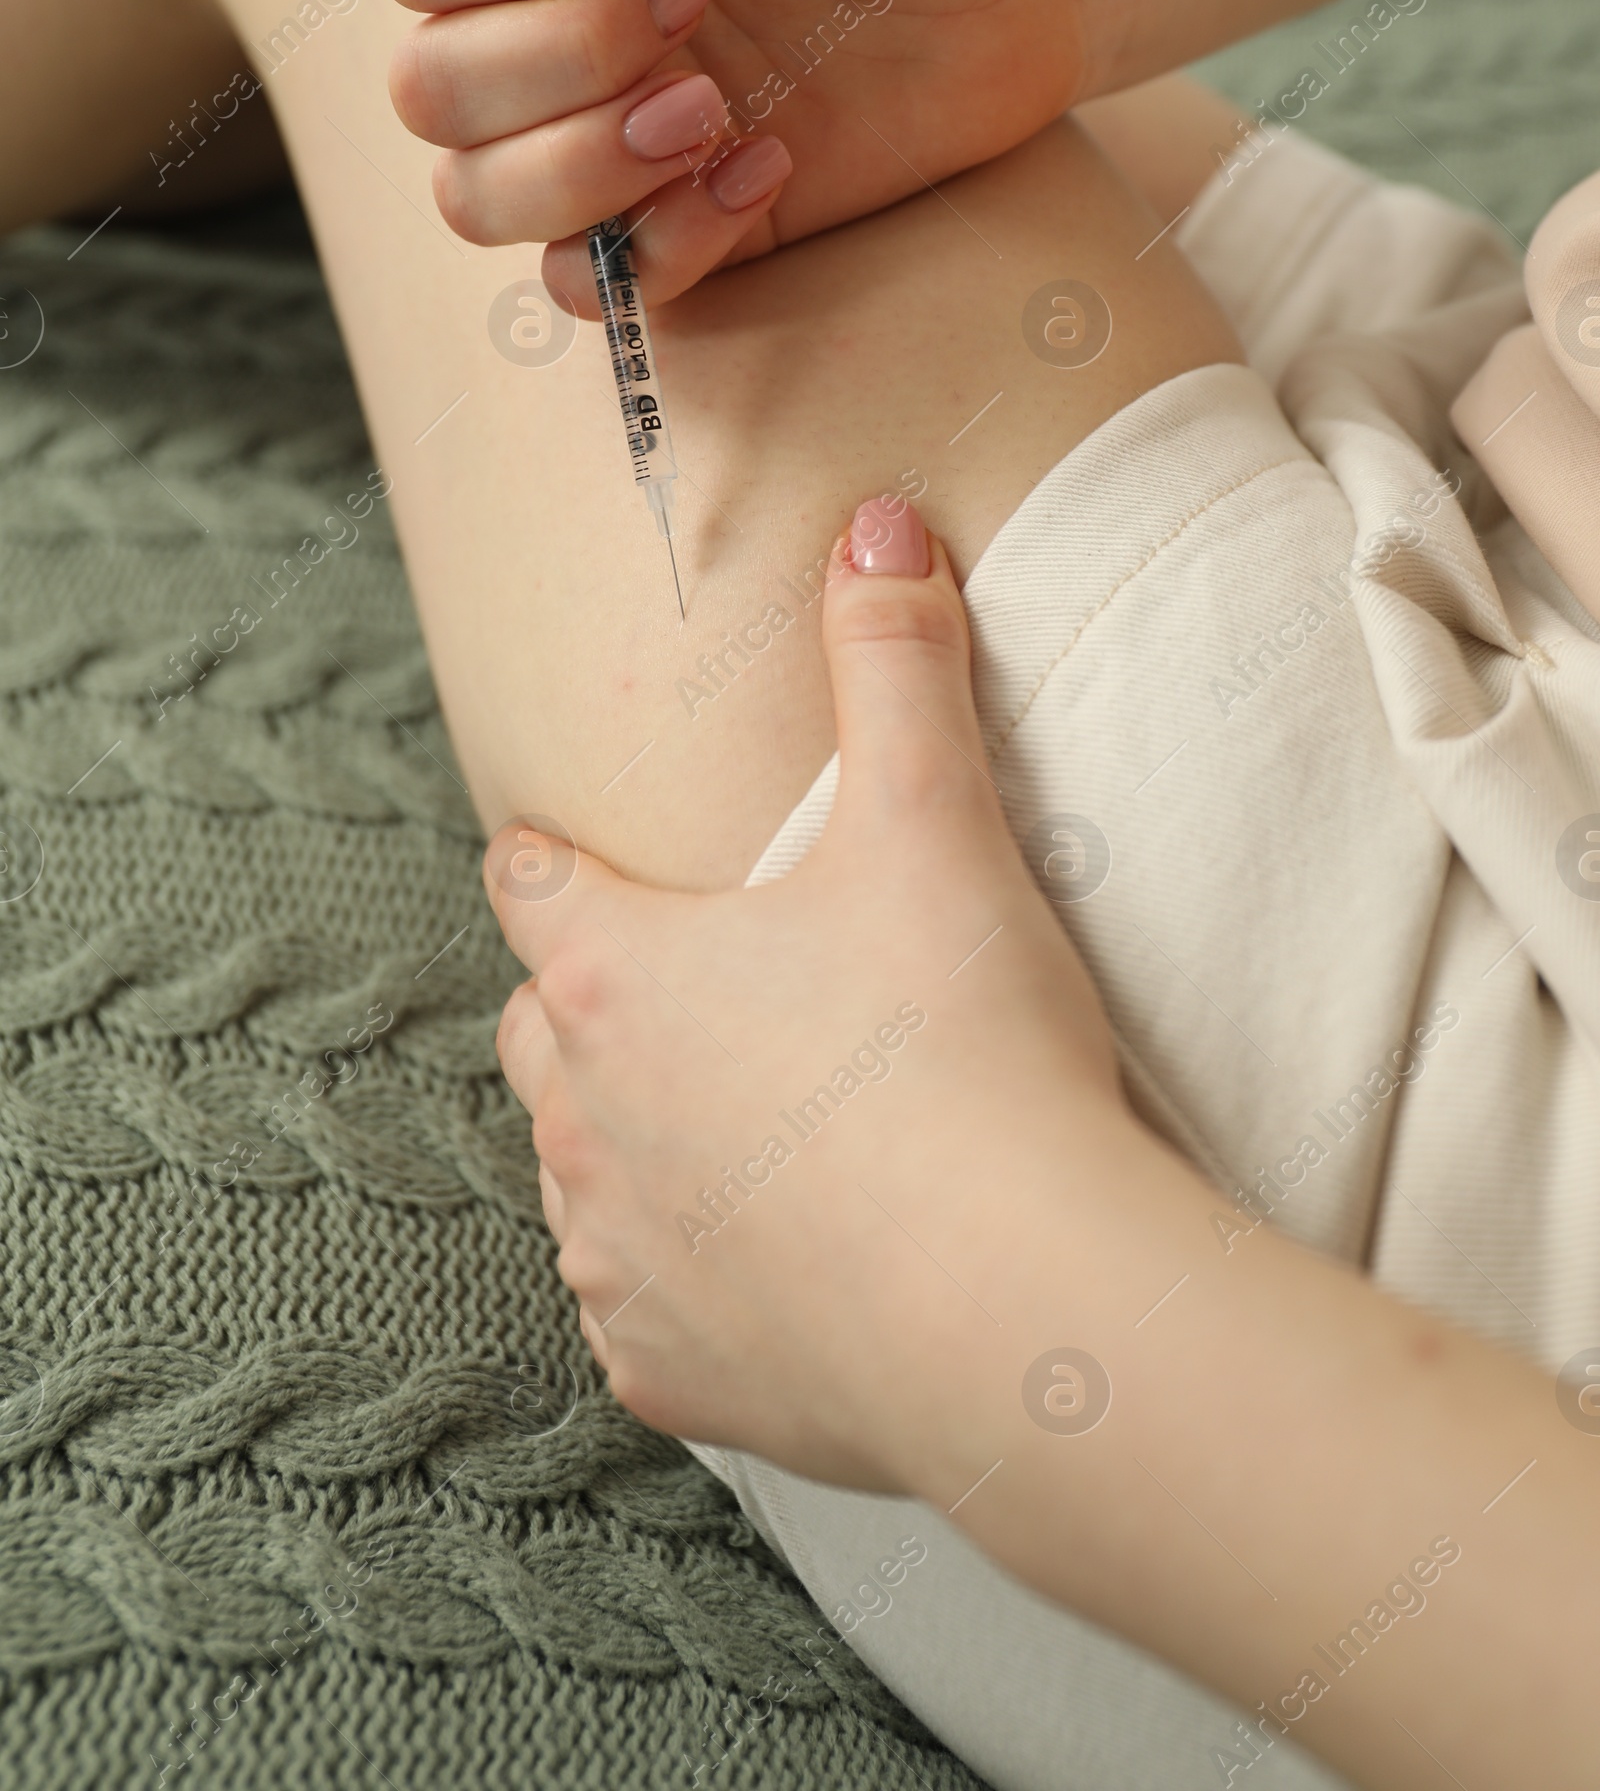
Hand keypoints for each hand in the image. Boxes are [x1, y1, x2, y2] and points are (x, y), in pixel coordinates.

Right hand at [344, 0, 1107, 311]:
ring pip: (479, 202)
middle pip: (428, 90)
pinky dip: (664, 242)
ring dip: (586, 160)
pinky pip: (598, 287)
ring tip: (715, 108)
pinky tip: (766, 167)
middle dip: (566, 49)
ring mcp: (617, 132)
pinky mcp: (694, 222)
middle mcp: (555, 22)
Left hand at [486, 496, 1125, 1490]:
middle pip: (536, 1034)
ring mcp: (617, 1257)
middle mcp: (583, 1118)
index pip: (532, 884)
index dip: (555, 861)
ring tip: (731, 1133)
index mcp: (614, 975)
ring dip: (632, 1146)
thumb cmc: (961, 1049)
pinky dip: (683, 1285)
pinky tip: (770, 1272)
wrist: (1019, 1303)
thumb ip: (898, 662)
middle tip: (683, 994)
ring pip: (577, 1178)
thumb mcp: (934, 825)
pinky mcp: (672, 1374)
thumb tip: (878, 520)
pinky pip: (640, 1315)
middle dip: (587, 1006)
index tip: (572, 857)